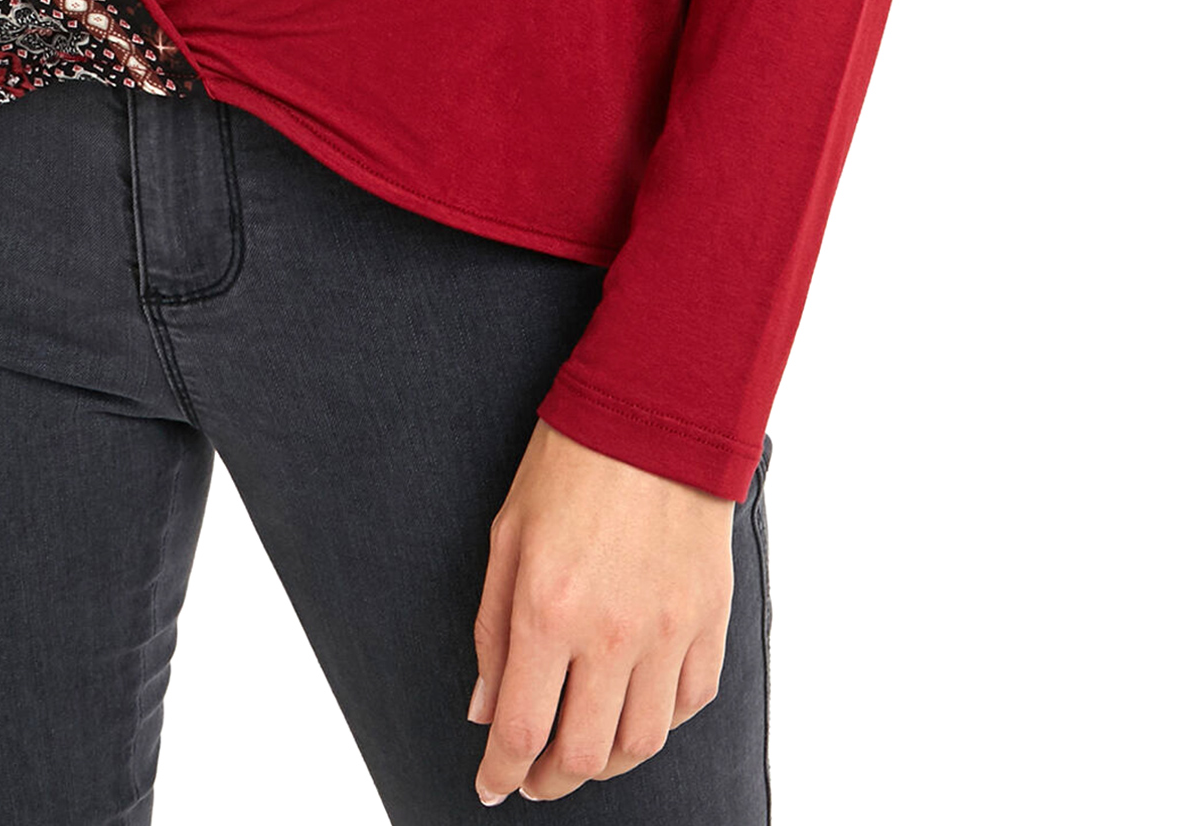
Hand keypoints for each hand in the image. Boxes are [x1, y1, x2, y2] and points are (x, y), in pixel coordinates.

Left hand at [470, 417, 733, 803]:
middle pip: (584, 755)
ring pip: (642, 743)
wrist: (655, 411)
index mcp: (550, 610)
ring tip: (583, 748)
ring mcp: (670, 630)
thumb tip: (485, 709)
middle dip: (550, 780)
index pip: (523, 731)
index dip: (501, 772)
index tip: (491, 784)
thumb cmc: (572, 462)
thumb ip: (493, 631)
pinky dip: (660, 720)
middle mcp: (613, 634)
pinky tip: (635, 705)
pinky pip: (690, 702)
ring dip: (605, 760)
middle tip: (533, 776)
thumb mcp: (508, 536)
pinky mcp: (710, 619)